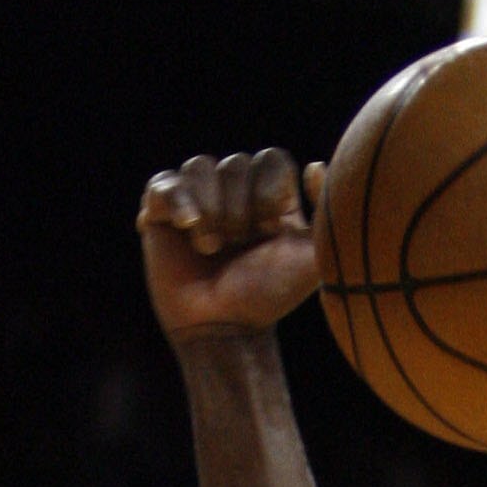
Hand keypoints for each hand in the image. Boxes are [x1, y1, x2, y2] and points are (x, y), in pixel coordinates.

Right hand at [138, 148, 325, 348]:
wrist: (223, 327)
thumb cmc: (268, 296)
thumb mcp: (310, 259)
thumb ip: (324, 214)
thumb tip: (316, 166)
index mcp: (271, 199)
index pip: (271, 159)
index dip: (268, 190)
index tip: (270, 230)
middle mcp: (234, 195)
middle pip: (235, 163)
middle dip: (237, 208)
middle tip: (236, 245)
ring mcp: (196, 202)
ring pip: (199, 167)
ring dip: (208, 207)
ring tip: (210, 247)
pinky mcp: (162, 214)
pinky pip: (164, 184)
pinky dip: (176, 201)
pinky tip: (186, 227)